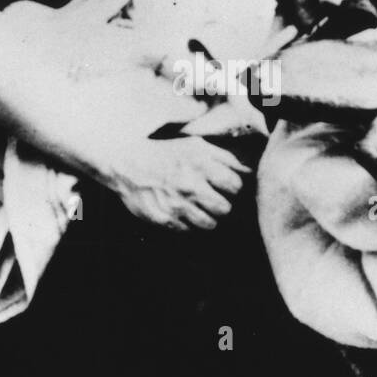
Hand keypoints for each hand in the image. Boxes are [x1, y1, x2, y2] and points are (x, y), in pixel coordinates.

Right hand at [99, 136, 249, 231]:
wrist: (127, 163)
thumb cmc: (166, 153)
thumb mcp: (196, 145)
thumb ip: (224, 157)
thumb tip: (250, 171)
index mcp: (201, 164)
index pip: (235, 186)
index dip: (232, 188)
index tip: (225, 187)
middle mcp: (190, 185)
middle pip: (225, 209)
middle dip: (222, 206)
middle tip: (212, 201)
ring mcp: (177, 204)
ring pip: (209, 224)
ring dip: (207, 219)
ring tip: (198, 209)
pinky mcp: (164, 219)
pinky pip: (188, 231)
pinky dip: (187, 225)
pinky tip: (181, 213)